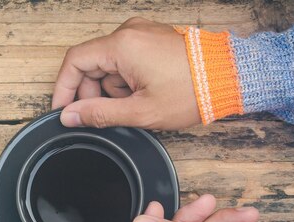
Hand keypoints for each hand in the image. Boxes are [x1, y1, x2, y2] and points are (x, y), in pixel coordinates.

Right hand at [52, 17, 199, 129]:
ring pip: (108, 63)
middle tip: (106, 114)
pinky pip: (125, 59)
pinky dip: (127, 79)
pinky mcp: (151, 39)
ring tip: (137, 103)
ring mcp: (141, 33)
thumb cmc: (193, 92)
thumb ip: (99, 114)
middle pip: (91, 63)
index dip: (63, 88)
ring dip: (113, 88)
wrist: (230, 77)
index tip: (62, 109)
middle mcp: (129, 32)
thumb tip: (70, 116)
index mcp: (123, 46)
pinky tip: (145, 92)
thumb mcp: (140, 111)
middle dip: (93, 92)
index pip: (74, 61)